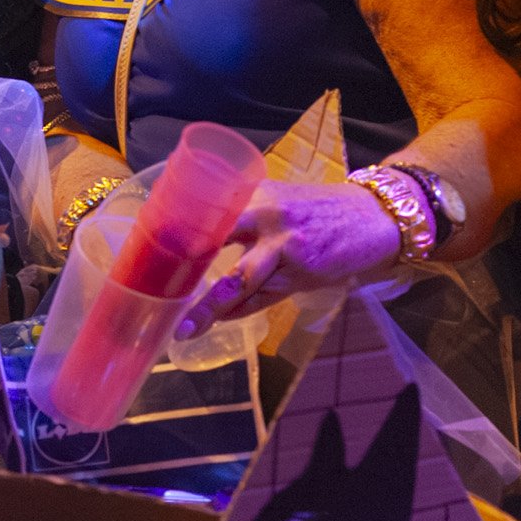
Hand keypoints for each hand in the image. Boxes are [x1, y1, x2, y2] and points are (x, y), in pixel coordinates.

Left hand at [176, 180, 400, 337]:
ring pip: (238, 280)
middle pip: (215, 243)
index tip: (146, 251)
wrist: (373, 217)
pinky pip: (264, 298)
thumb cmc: (318, 212)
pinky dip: (240, 312)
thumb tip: (199, 244)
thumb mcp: (278, 203)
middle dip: (185, 270)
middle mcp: (266, 214)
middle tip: (157, 293)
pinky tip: (221, 320)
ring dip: (209, 307)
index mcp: (254, 193)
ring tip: (185, 328)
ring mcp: (285, 244)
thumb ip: (244, 219)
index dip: (175, 232)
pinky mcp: (303, 270)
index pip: (207, 211)